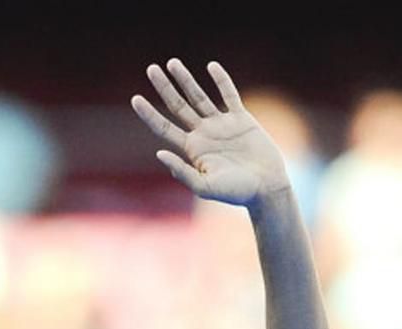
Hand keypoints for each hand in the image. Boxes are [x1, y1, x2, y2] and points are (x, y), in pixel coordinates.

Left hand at [131, 59, 287, 206]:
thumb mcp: (204, 186)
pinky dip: (221, 81)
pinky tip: (211, 66)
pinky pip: (229, 95)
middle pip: (177, 106)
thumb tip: (159, 153)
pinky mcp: (242, 119)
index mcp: (191, 149)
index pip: (163, 127)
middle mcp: (203, 134)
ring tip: (172, 62)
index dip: (148, 113)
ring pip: (199, 96)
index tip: (134, 98)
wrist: (267, 188)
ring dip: (186, 79)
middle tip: (151, 68)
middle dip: (164, 87)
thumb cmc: (235, 192)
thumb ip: (181, 171)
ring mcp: (221, 125)